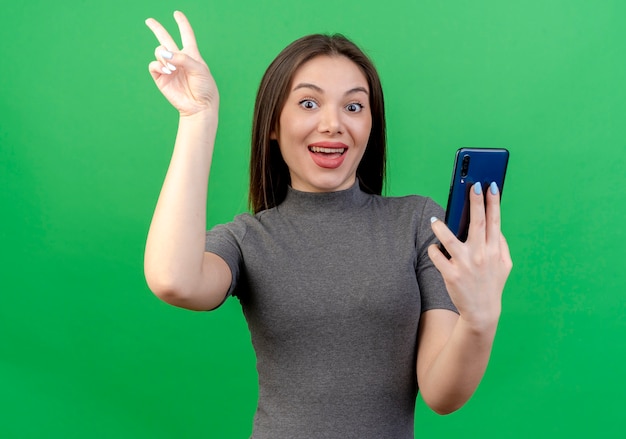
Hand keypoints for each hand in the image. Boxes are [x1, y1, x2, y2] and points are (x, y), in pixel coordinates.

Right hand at [145, 11, 217, 116]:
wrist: (199, 106)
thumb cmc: (204, 87)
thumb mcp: (199, 69)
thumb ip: (182, 58)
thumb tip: (164, 54)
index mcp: (191, 55)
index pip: (186, 35)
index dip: (182, 23)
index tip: (177, 14)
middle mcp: (178, 60)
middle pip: (166, 39)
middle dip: (157, 29)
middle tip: (149, 20)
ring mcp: (169, 68)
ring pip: (159, 51)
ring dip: (164, 56)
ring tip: (172, 68)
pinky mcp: (161, 78)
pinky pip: (153, 65)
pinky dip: (159, 65)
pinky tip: (167, 71)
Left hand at [428, 182, 512, 329]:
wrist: (481, 313)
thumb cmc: (492, 285)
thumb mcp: (505, 266)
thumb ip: (502, 245)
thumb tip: (495, 226)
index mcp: (495, 250)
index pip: (495, 221)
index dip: (494, 202)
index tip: (491, 185)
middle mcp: (481, 255)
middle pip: (477, 222)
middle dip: (475, 202)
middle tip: (471, 185)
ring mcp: (465, 264)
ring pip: (449, 238)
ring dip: (441, 227)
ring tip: (435, 220)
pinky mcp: (451, 275)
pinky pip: (438, 256)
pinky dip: (434, 249)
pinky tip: (434, 247)